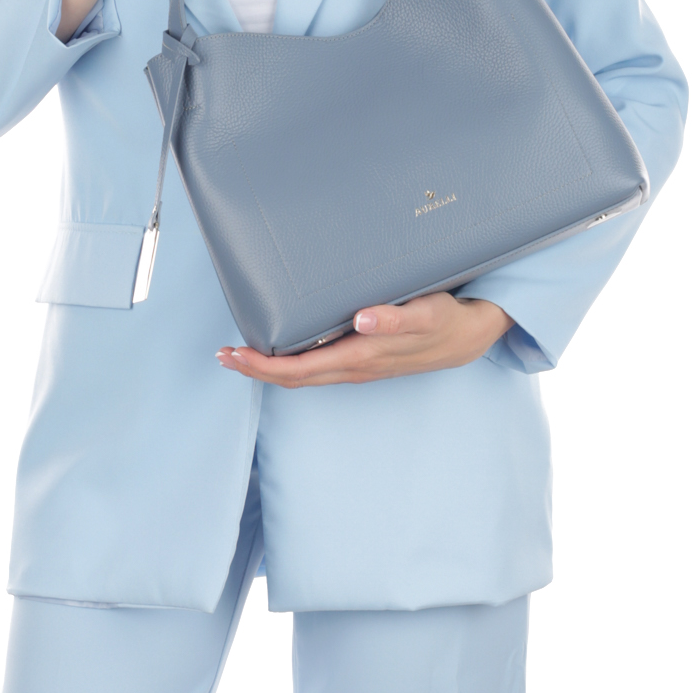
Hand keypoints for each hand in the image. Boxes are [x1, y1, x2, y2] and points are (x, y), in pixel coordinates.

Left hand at [217, 295, 513, 387]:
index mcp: (361, 357)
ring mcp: (358, 368)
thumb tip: (361, 320)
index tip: (236, 354)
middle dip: (255, 369)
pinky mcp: (363, 362)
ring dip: (269, 368)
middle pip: (294, 378)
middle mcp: (355, 368)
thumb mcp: (425, 314)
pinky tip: (281, 350)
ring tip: (240, 354)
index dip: (264, 365)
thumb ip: (393, 317)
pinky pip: (318, 369)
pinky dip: (291, 363)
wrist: (470, 335)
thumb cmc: (445, 320)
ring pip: (304, 376)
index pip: (301, 369)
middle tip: (222, 355)